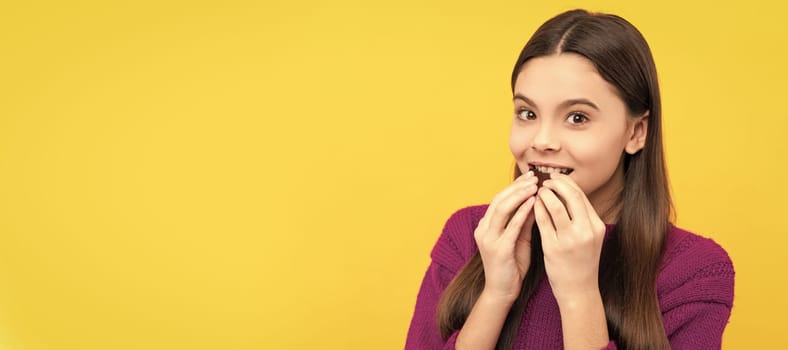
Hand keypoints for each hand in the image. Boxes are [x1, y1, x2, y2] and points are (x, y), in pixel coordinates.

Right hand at [474, 171, 538, 302]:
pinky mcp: (498, 249)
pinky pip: (511, 226)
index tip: (531, 177)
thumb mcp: (519, 238)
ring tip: (535, 185)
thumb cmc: (512, 265)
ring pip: (502, 208)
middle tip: (534, 177)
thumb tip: (536, 201)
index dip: (515, 186)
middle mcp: (483, 229)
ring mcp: (488, 239)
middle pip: (499, 200)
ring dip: (519, 195)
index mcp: (486, 226)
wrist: (502, 291)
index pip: (499, 199)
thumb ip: (524, 221)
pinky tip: (533, 203)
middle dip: (517, 186)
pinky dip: (522, 212)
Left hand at [533, 173, 606, 303]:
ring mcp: (570, 239)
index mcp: (597, 226)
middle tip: (545, 181)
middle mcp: (586, 230)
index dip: (567, 183)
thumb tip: (569, 193)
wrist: (578, 290)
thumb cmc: (582, 262)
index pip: (581, 195)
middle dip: (556, 184)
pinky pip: (542, 220)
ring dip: (544, 194)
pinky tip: (532, 205)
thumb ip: (582, 217)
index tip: (556, 178)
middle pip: (571, 196)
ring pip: (555, 205)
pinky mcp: (554, 247)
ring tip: (537, 191)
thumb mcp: (590, 238)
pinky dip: (536, 209)